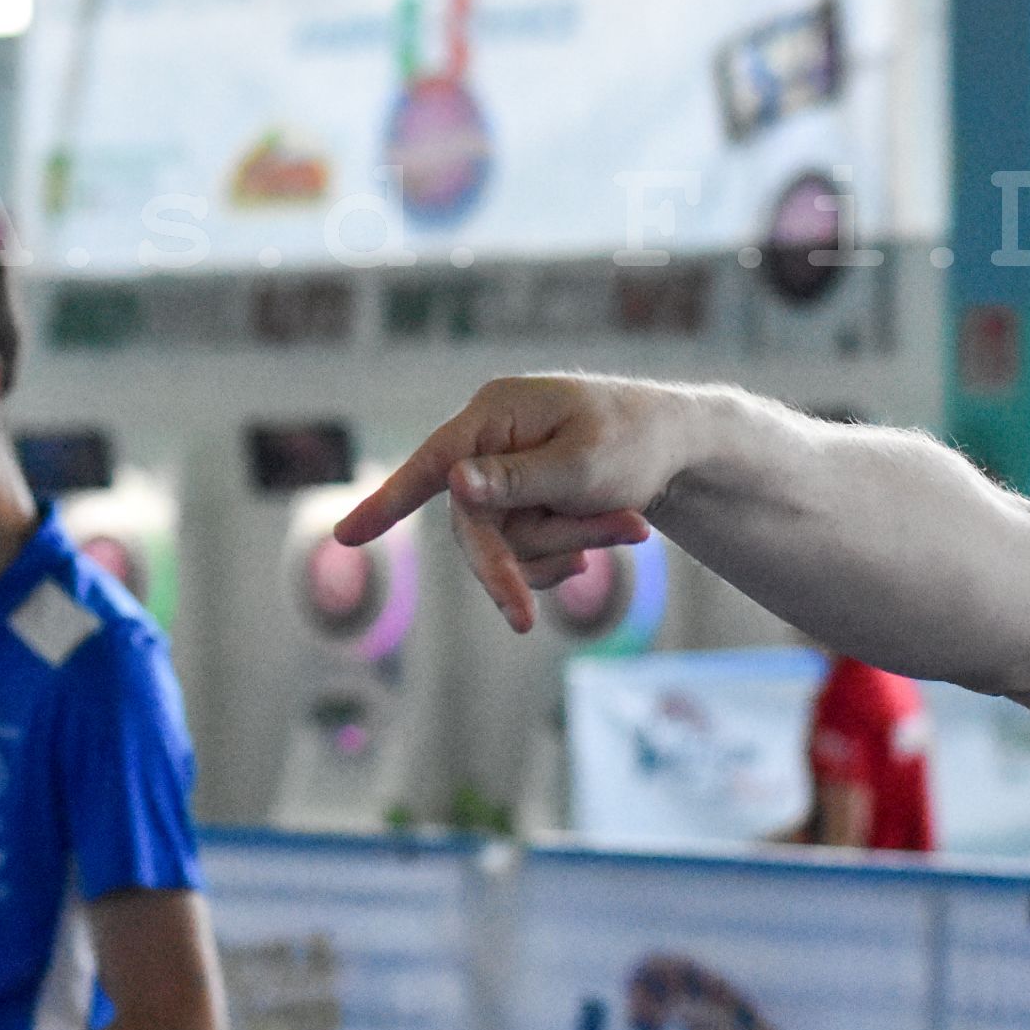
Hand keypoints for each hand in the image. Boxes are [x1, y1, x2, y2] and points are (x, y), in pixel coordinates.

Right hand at [336, 377, 667, 631]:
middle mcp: (492, 442)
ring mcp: (507, 475)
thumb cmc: (635, 441)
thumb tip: (454, 484)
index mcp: (497, 413)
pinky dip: (568, 554)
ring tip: (631, 526)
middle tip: (530, 617)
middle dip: (533, 551)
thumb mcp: (583, 464)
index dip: (388, 501)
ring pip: (507, 542)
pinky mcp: (525, 503)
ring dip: (569, 546)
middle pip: (476, 523)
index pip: (433, 461)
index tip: (346, 538)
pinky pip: (525, 553)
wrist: (682, 445)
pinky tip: (614, 537)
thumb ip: (517, 478)